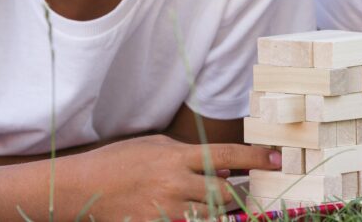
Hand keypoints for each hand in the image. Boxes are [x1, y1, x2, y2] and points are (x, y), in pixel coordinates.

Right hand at [67, 134, 279, 218]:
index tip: (277, 159)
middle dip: (237, 193)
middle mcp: (176, 184)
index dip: (256, 158)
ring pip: (212, 214)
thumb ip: (189, 155)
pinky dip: (197, 218)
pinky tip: (191, 210)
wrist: (84, 188)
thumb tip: (223, 167)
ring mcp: (168, 209)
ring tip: (205, 199)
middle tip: (242, 190)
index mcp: (177, 157)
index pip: (227, 155)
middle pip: (226, 193)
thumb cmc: (119, 161)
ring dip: (218, 209)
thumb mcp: (155, 146)